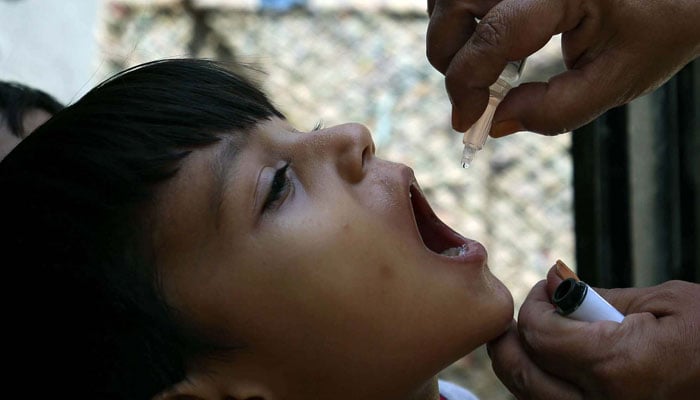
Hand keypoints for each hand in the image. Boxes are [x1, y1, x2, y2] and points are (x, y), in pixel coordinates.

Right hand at [426, 0, 699, 135]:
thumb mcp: (617, 79)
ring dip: (450, 35)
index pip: (493, 35)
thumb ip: (557, 110)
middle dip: (450, 58)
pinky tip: (483, 42)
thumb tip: (496, 123)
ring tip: (480, 69)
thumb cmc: (659, 26)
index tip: (465, 122)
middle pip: (454, 4)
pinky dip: (459, 18)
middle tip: (471, 96)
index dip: (467, 85)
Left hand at [487, 267, 699, 398]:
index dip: (533, 305)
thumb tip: (550, 283)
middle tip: (520, 318)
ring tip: (530, 341)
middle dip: (511, 340)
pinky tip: (554, 369)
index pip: (538, 333)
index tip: (547, 290)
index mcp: (617, 366)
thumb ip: (597, 296)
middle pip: (521, 374)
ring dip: (522, 368)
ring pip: (533, 399)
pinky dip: (544, 390)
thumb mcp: (664, 302)